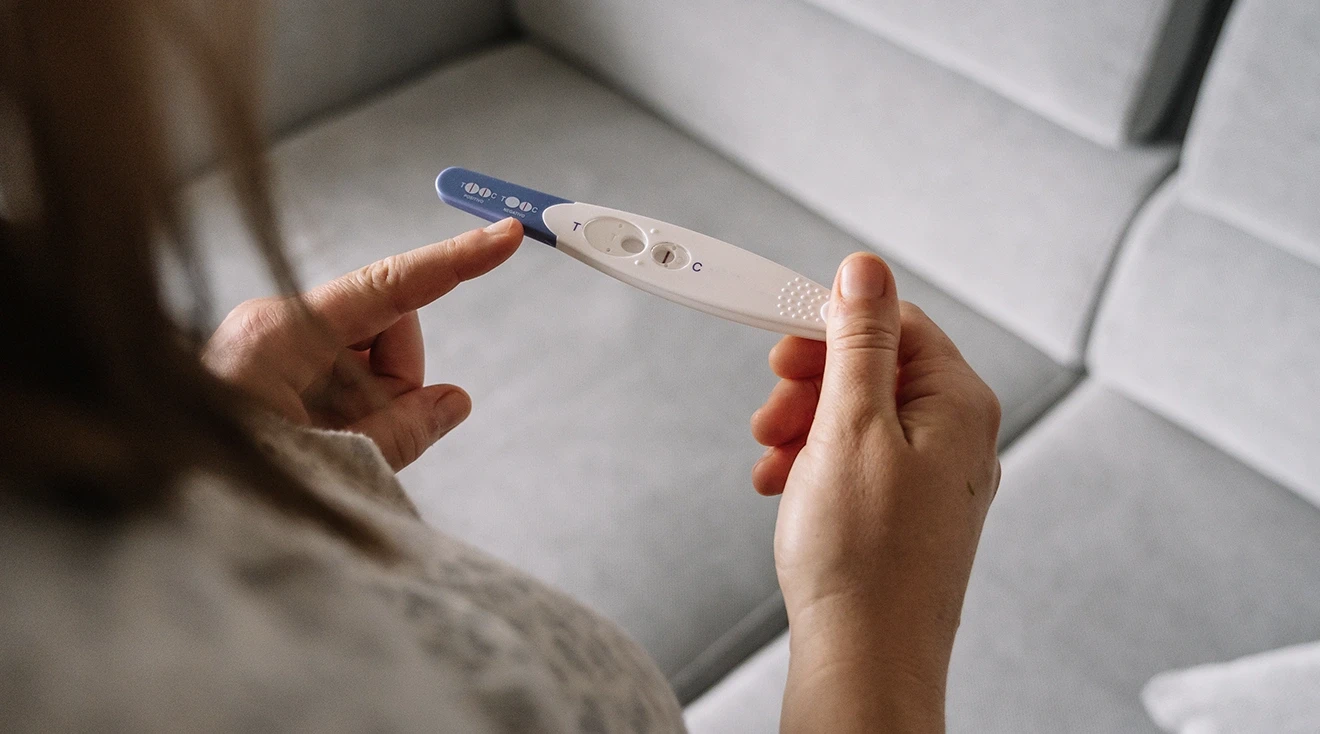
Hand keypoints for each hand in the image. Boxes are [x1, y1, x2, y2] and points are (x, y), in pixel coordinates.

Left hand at [204, 218, 522, 469]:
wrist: (151, 499)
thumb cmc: (218, 480)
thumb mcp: (326, 462)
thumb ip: (401, 430)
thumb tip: (455, 401)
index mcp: (283, 334)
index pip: (392, 285)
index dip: (457, 260)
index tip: (507, 235)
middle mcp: (277, 324)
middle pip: (386, 327)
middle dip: (398, 379)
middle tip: (368, 436)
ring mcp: (270, 342)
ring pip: (367, 355)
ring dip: (371, 400)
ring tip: (327, 447)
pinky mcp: (266, 363)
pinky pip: (339, 373)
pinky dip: (348, 407)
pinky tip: (317, 440)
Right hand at [750, 253, 1000, 731]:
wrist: (866, 661)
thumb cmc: (863, 559)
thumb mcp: (851, 426)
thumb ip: (859, 342)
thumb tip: (866, 270)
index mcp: (958, 404)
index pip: (896, 324)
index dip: (832, 327)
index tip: (781, 346)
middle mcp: (955, 436)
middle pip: (874, 369)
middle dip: (811, 384)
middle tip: (771, 412)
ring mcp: (932, 477)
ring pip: (858, 416)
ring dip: (804, 425)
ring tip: (772, 457)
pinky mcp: (905, 510)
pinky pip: (857, 459)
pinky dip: (815, 462)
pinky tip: (785, 485)